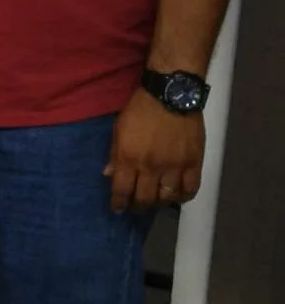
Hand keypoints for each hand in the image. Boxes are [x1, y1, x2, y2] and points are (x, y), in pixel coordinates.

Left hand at [105, 87, 204, 212]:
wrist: (170, 95)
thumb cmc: (140, 109)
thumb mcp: (118, 128)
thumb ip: (114, 154)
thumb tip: (108, 175)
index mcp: (128, 157)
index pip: (121, 190)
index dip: (119, 203)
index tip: (118, 209)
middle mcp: (150, 167)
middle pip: (144, 198)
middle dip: (137, 207)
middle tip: (135, 208)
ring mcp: (174, 166)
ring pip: (166, 198)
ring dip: (159, 203)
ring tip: (155, 202)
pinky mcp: (194, 163)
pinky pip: (190, 189)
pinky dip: (183, 197)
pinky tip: (177, 197)